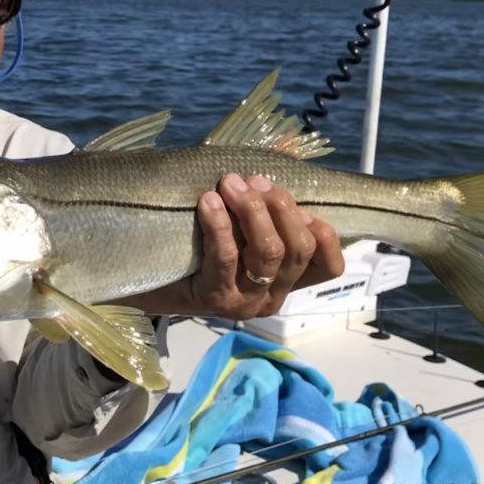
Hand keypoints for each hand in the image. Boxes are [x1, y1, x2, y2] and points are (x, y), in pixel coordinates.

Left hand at [188, 173, 344, 318]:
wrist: (154, 283)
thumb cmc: (202, 249)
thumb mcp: (241, 232)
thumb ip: (266, 215)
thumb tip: (271, 184)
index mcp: (287, 282)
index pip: (328, 265)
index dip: (323, 232)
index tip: (299, 206)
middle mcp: (272, 297)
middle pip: (298, 249)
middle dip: (280, 205)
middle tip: (253, 181)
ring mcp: (245, 302)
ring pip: (269, 251)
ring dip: (253, 209)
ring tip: (231, 183)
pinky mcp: (215, 299)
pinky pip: (226, 256)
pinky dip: (219, 223)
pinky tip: (208, 201)